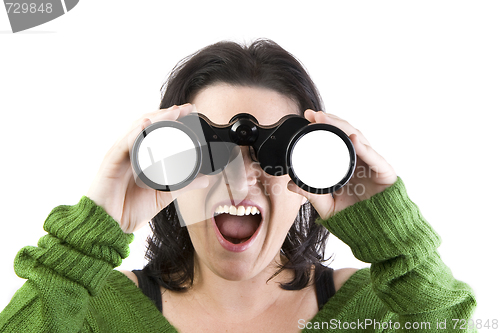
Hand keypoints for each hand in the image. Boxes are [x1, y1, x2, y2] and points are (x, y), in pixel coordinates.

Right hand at [86, 103, 207, 232]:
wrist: (110, 227)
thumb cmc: (130, 209)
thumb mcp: (164, 195)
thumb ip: (183, 185)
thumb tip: (205, 179)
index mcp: (139, 156)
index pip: (155, 130)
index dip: (171, 119)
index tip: (190, 111)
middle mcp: (128, 151)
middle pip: (147, 125)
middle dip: (167, 114)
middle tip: (187, 108)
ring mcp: (119, 156)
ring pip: (137, 129)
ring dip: (156, 118)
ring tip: (174, 112)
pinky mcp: (110, 163)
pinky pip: (123, 144)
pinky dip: (135, 133)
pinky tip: (145, 124)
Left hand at [287, 110, 396, 219]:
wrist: (377, 233)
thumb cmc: (355, 217)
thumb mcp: (327, 205)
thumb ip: (311, 194)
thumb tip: (290, 185)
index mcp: (347, 164)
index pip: (335, 138)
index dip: (323, 126)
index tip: (308, 118)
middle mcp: (360, 159)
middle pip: (346, 133)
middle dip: (330, 121)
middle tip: (313, 114)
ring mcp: (373, 164)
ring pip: (358, 139)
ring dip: (342, 127)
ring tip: (326, 119)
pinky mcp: (385, 172)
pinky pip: (374, 158)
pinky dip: (364, 148)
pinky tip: (353, 140)